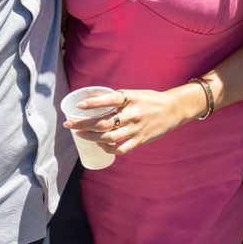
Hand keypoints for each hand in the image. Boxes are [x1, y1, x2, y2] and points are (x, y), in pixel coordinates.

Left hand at [64, 86, 201, 155]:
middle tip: (69, 125)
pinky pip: (121, 149)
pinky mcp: (140, 140)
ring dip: (91, 137)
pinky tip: (100, 145)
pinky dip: (108, 148)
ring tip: (80, 135)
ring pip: (109, 137)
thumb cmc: (150, 100)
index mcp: (131, 99)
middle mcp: (132, 114)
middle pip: (104, 122)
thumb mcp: (135, 94)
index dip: (94, 103)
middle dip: (83, 125)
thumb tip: (96, 104)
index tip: (79, 106)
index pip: (110, 100)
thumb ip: (118, 100)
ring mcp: (136, 129)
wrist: (173, 110)